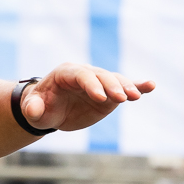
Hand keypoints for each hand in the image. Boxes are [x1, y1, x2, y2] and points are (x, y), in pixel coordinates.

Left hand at [19, 63, 152, 132]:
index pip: (82, 75)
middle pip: (101, 76)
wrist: (49, 110)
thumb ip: (32, 109)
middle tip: (122, 98)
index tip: (100, 98)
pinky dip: (138, 86)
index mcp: (66, 73)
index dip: (91, 85)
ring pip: (115, 81)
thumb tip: (33, 111)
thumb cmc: (39, 107)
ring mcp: (99, 83)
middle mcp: (85, 74)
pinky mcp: (109, 94)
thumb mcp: (32, 109)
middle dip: (112, 86)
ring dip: (126, 87)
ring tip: (136, 96)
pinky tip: (151, 86)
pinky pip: (124, 87)